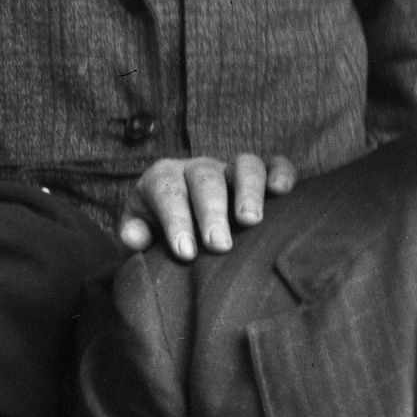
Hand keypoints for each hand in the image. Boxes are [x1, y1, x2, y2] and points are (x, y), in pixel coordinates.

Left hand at [119, 150, 295, 258]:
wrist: (183, 229)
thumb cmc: (160, 236)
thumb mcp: (140, 234)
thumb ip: (133, 234)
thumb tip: (135, 239)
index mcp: (163, 179)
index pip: (167, 192)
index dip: (176, 220)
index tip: (185, 252)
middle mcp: (197, 168)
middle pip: (206, 179)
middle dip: (211, 211)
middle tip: (218, 246)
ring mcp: (230, 169)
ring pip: (244, 166)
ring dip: (248, 191)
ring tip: (251, 221)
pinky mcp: (260, 175)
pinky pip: (274, 165)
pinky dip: (281, 173)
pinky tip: (283, 191)